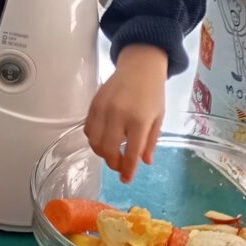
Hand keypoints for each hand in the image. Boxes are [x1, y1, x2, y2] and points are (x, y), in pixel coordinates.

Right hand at [84, 45, 166, 182]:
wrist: (140, 65)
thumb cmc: (153, 92)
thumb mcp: (158, 117)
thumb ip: (150, 141)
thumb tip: (145, 162)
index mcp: (139, 119)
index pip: (130, 153)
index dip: (127, 170)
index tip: (126, 179)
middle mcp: (118, 115)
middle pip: (108, 150)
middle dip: (113, 163)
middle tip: (120, 165)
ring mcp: (103, 109)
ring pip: (94, 142)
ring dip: (101, 153)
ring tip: (111, 153)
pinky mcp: (94, 104)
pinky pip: (87, 129)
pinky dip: (93, 139)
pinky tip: (103, 139)